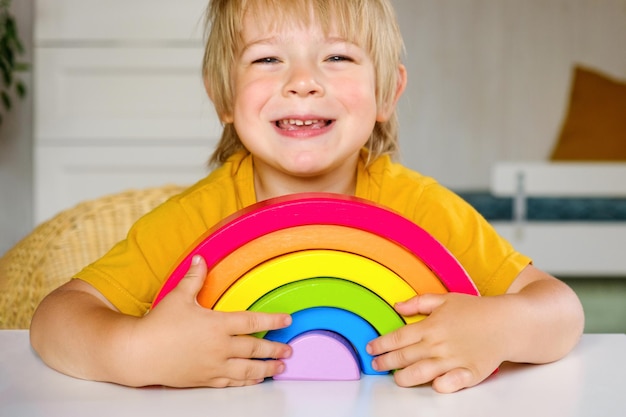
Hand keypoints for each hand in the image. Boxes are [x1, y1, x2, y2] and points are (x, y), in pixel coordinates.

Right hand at [129, 255, 291, 387]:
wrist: (138, 353)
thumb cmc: (158, 325)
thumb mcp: (178, 296)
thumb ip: (194, 278)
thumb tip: (200, 258)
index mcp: (217, 324)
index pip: (252, 322)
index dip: (273, 320)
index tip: (287, 321)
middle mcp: (219, 347)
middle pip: (255, 348)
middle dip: (275, 349)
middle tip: (289, 350)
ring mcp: (213, 365)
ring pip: (248, 369)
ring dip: (267, 368)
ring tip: (280, 368)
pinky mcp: (205, 379)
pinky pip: (231, 382)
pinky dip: (246, 381)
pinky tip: (255, 379)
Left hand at [366, 293, 507, 392]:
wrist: (507, 322)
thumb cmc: (475, 310)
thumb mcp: (446, 299)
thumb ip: (419, 303)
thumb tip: (396, 306)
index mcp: (431, 326)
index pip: (398, 337)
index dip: (381, 344)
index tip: (370, 348)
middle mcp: (439, 344)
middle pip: (404, 357)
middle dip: (386, 362)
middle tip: (375, 365)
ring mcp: (453, 360)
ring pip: (421, 373)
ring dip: (404, 377)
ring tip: (395, 378)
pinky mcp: (469, 373)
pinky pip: (451, 383)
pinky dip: (440, 385)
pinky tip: (432, 385)